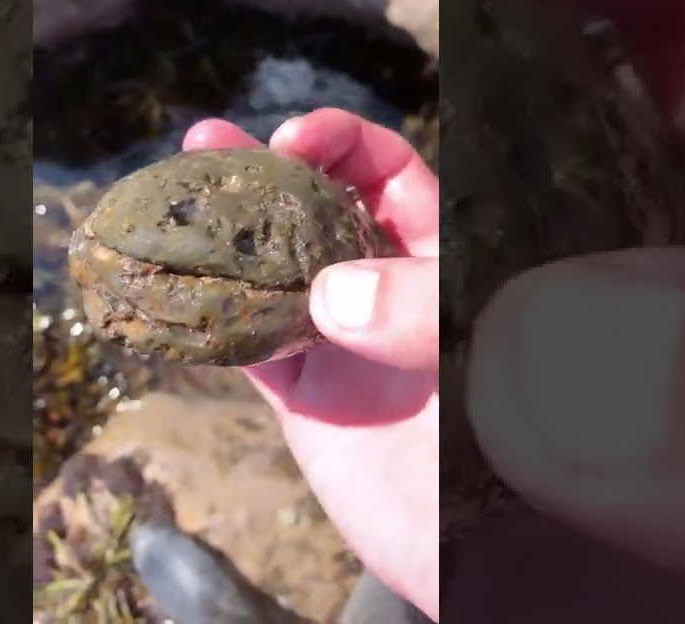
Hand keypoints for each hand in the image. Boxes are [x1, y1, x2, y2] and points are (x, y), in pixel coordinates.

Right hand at [182, 108, 441, 621]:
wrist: (484, 544)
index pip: (391, 173)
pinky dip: (208, 315)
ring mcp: (341, 343)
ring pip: (270, 269)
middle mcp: (386, 290)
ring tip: (174, 187)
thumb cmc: (514, 432)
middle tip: (208, 139)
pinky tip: (170, 280)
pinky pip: (247, 345)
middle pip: (316, 209)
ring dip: (221, 230)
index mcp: (443, 257)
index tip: (295, 140)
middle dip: (263, 170)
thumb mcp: (485, 346)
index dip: (342, 143)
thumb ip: (417, 311)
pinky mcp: (305, 397)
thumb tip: (330, 293)